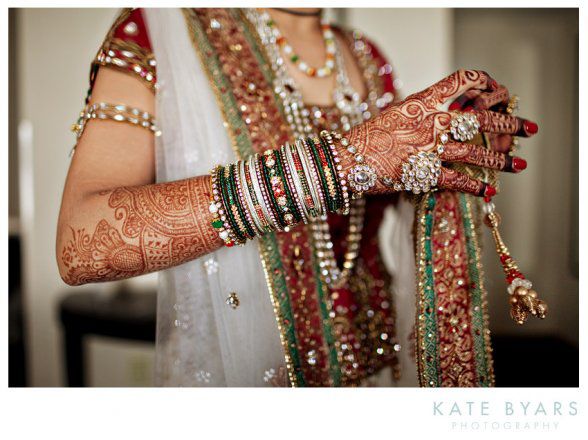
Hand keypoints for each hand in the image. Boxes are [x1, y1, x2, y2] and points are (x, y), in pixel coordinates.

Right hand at [342, 69, 537, 195]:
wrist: (347, 160)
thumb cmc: (367, 138)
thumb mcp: (396, 114)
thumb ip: (423, 112)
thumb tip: (444, 113)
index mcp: (424, 102)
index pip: (464, 80)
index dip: (486, 83)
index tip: (497, 92)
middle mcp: (432, 122)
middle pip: (481, 118)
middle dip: (509, 124)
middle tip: (527, 129)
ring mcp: (430, 149)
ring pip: (477, 152)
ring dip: (501, 160)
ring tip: (519, 164)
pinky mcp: (424, 174)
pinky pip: (458, 181)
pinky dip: (476, 187)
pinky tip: (489, 191)